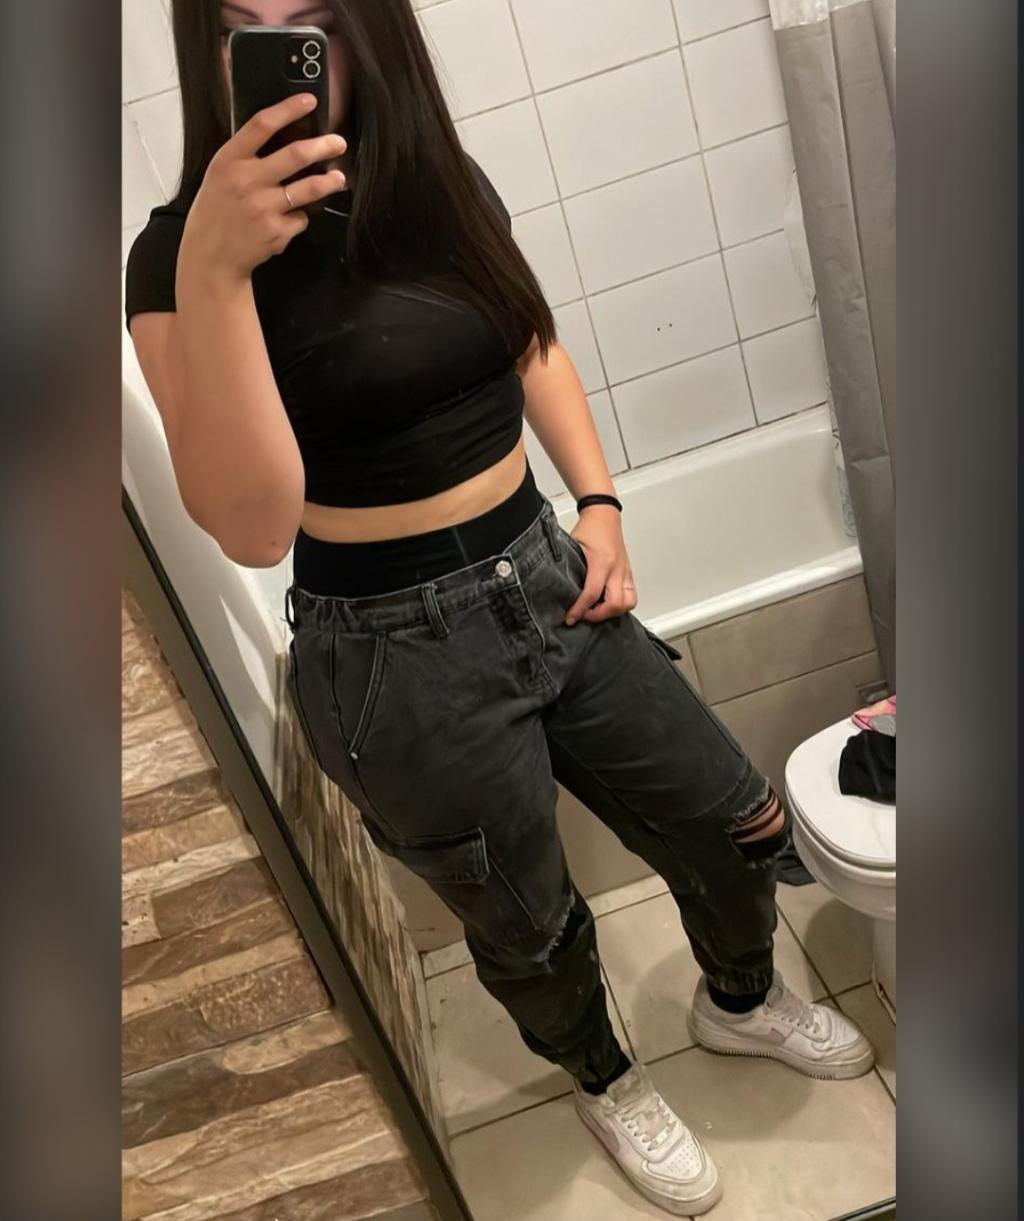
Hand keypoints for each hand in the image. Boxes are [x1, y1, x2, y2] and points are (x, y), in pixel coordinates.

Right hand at [179, 93, 348, 283]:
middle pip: (296, 155)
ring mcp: (263, 207)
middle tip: (339, 142)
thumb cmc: (217, 211)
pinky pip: (301, 218)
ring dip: (329, 182)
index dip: (288, 109)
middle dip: (324, 146)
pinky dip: (299, 218)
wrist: (211, 256)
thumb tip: (285, 138)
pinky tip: (287, 221)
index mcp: (230, 160)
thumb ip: (247, 157)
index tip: (309, 100)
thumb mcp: (221, 174)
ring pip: (309, 189)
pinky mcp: (276, 232)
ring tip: (338, 179)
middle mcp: (247, 181)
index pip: (262, 125)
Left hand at [564, 505, 637, 624]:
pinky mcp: (629, 573)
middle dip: (598, 615)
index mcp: (602, 562)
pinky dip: (620, 605)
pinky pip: (631, 596)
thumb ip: (569, 569)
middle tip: (584, 615)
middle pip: (615, 604)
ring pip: (628, 603)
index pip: (591, 594)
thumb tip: (560, 590)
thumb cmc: (590, 528)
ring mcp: (625, 571)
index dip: (579, 610)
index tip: (570, 618)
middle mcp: (617, 569)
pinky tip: (606, 603)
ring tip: (597, 610)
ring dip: (613, 612)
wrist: (604, 515)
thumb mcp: (573, 548)